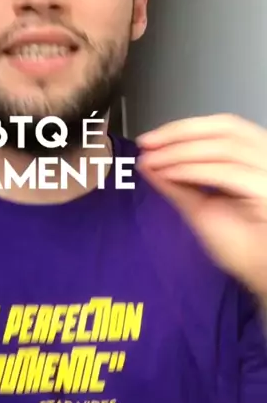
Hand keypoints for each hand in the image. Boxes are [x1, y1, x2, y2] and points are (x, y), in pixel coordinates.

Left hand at [136, 114, 266, 299]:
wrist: (263, 276)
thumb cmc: (243, 246)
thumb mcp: (202, 208)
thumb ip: (177, 183)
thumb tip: (149, 162)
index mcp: (256, 159)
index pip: (222, 126)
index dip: (184, 128)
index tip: (150, 138)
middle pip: (224, 129)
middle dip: (180, 134)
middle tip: (147, 144)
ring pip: (224, 147)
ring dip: (181, 152)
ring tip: (154, 161)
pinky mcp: (266, 191)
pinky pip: (226, 173)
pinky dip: (194, 170)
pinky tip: (170, 175)